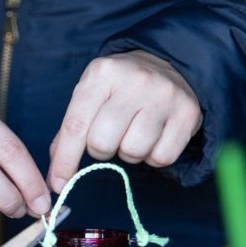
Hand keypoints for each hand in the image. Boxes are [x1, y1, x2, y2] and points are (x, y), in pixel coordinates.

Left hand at [47, 50, 202, 191]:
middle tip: (109, 137)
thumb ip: (72, 129)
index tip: (58, 183)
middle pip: (103, 143)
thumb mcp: (91, 93)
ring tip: (133, 133)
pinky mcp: (188, 113)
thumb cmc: (120, 86)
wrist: (167, 63)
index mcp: (102, 74)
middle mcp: (134, 81)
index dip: (65, 160)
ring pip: (133, 152)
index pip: (76, 125)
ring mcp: (164, 96)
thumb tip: (57, 174)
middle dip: (100, 150)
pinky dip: (154, 157)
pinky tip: (154, 138)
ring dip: (129, 153)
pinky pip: (162, 157)